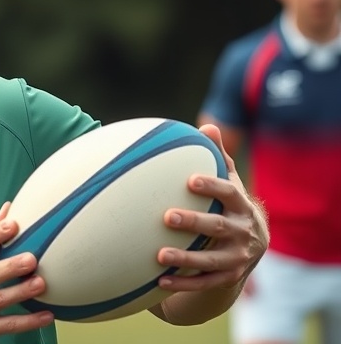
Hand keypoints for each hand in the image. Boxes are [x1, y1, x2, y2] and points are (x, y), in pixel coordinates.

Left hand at [156, 124, 268, 291]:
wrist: (252, 248)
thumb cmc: (230, 206)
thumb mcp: (231, 184)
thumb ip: (220, 159)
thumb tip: (207, 126)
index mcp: (241, 206)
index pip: (229, 193)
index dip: (212, 187)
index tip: (189, 180)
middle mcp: (243, 233)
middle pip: (219, 228)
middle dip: (194, 223)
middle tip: (167, 216)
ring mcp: (236, 258)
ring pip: (211, 260)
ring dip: (185, 258)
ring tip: (159, 255)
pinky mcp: (226, 278)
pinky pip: (204, 283)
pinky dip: (182, 284)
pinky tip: (158, 282)